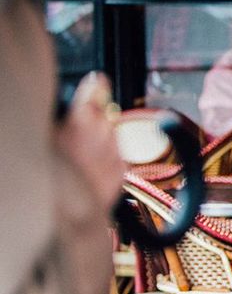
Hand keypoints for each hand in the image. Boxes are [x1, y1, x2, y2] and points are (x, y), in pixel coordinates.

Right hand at [58, 73, 124, 213]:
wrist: (73, 213)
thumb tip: (66, 112)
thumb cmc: (53, 174)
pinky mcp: (121, 168)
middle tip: (79, 128)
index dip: (96, 85)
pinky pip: (114, 155)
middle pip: (103, 114)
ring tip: (79, 154)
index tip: (98, 80)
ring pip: (110, 134)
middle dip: (94, 117)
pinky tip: (88, 169)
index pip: (95, 90)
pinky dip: (104, 158)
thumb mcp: (47, 139)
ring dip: (99, 138)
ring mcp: (115, 150)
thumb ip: (60, 121)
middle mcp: (103, 132)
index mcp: (81, 120)